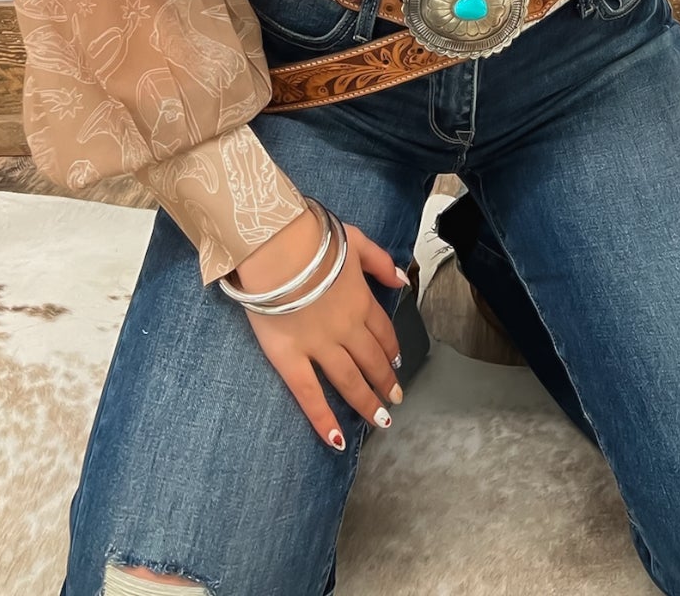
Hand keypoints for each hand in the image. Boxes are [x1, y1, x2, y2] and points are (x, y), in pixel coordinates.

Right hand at [235, 204, 406, 451]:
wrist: (277, 248)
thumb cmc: (312, 238)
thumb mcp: (355, 239)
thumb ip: (380, 261)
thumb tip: (403, 280)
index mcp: (360, 300)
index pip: (383, 331)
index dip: (391, 348)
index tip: (397, 362)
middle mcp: (346, 328)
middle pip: (371, 360)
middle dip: (385, 381)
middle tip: (395, 399)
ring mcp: (319, 347)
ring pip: (349, 381)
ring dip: (367, 403)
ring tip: (381, 420)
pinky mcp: (290, 359)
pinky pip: (309, 395)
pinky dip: (324, 420)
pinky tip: (337, 440)